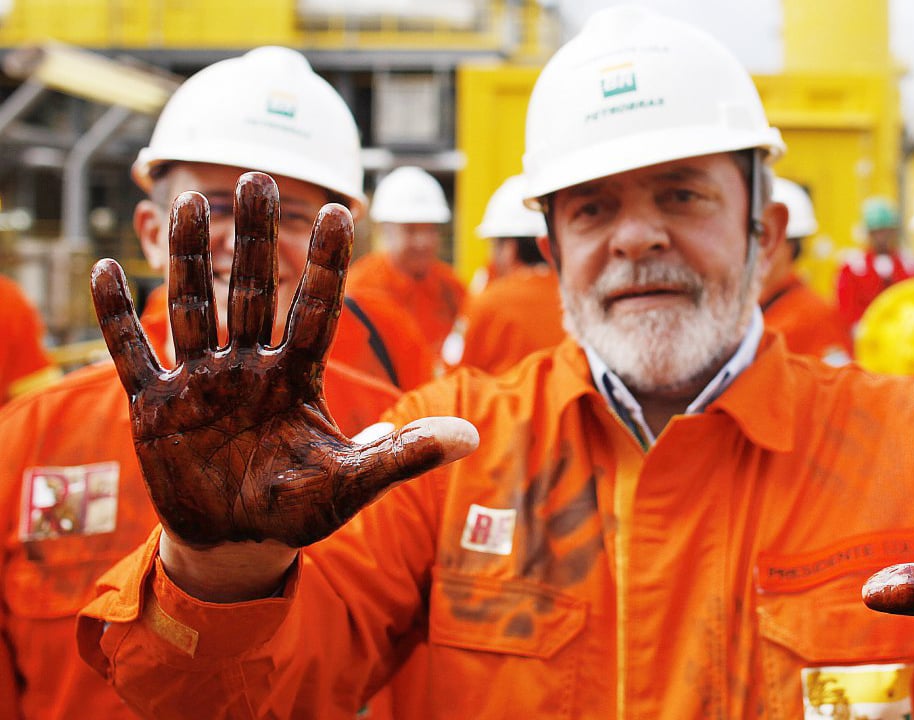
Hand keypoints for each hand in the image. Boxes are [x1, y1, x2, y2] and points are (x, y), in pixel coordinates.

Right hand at [91, 173, 476, 550]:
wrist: (238, 543)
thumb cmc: (299, 510)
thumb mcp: (354, 484)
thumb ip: (404, 455)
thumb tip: (472, 436)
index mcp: (296, 378)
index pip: (315, 309)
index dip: (325, 263)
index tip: (340, 211)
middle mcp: (248, 368)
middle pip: (250, 291)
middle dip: (251, 238)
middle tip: (257, 177)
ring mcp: (200, 382)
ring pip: (193, 308)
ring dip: (186, 257)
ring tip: (186, 200)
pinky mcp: (155, 407)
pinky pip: (133, 354)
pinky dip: (116, 318)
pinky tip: (106, 269)